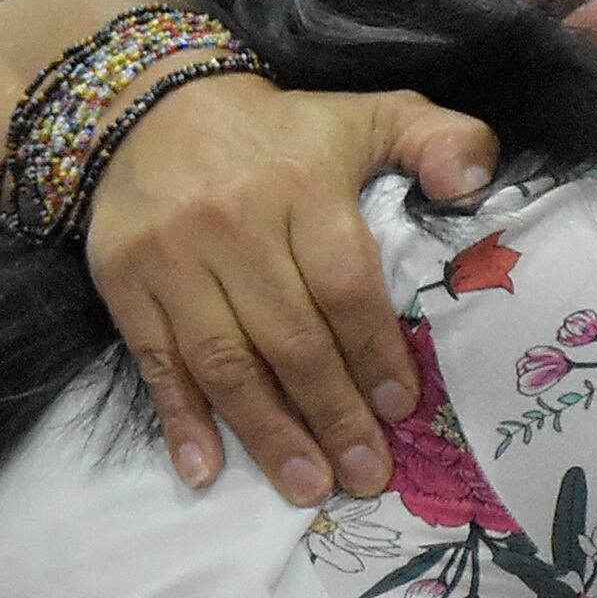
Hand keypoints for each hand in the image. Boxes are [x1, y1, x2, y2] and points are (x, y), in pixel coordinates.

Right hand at [86, 73, 496, 503]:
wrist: (147, 109)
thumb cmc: (276, 133)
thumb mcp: (366, 115)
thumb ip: (438, 140)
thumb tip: (473, 184)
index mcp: (299, 184)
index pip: (342, 283)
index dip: (373, 351)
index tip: (402, 409)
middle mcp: (232, 224)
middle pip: (288, 336)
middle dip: (332, 414)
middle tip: (365, 476)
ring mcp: (171, 259)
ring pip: (224, 360)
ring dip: (267, 432)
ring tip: (307, 487)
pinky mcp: (123, 283)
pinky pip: (155, 361)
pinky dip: (179, 420)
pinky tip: (204, 470)